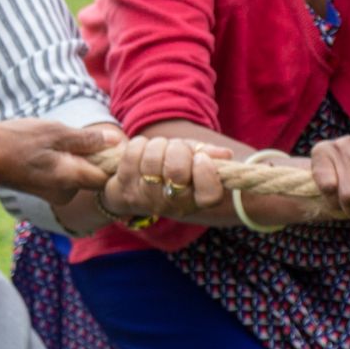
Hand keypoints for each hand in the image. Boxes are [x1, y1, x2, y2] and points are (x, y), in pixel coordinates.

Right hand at [0, 119, 118, 204]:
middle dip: (92, 155)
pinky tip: (44, 147)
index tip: (110, 141)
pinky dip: (61, 160)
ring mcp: (52, 193)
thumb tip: (116, 140)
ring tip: (54, 139)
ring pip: (77, 173)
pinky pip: (63, 175)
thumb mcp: (54, 132)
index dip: (113, 159)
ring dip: (74, 155)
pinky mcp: (42, 189)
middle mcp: (64, 193)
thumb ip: (87, 139)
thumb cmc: (15, 141)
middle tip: (76, 134)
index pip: (107, 177)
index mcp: (70, 180)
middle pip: (93, 175)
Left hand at [100, 135, 232, 219]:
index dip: (206, 173)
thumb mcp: (191, 162)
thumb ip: (207, 155)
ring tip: (157, 149)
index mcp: (195, 199)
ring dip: (156, 145)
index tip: (200, 157)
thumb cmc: (167, 171)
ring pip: (153, 159)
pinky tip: (140, 151)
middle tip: (174, 149)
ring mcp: (147, 197)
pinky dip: (139, 144)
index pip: (210, 196)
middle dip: (177, 149)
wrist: (129, 190)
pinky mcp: (124, 187)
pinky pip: (133, 153)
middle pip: (177, 171)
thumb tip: (225, 154)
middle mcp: (172, 204)